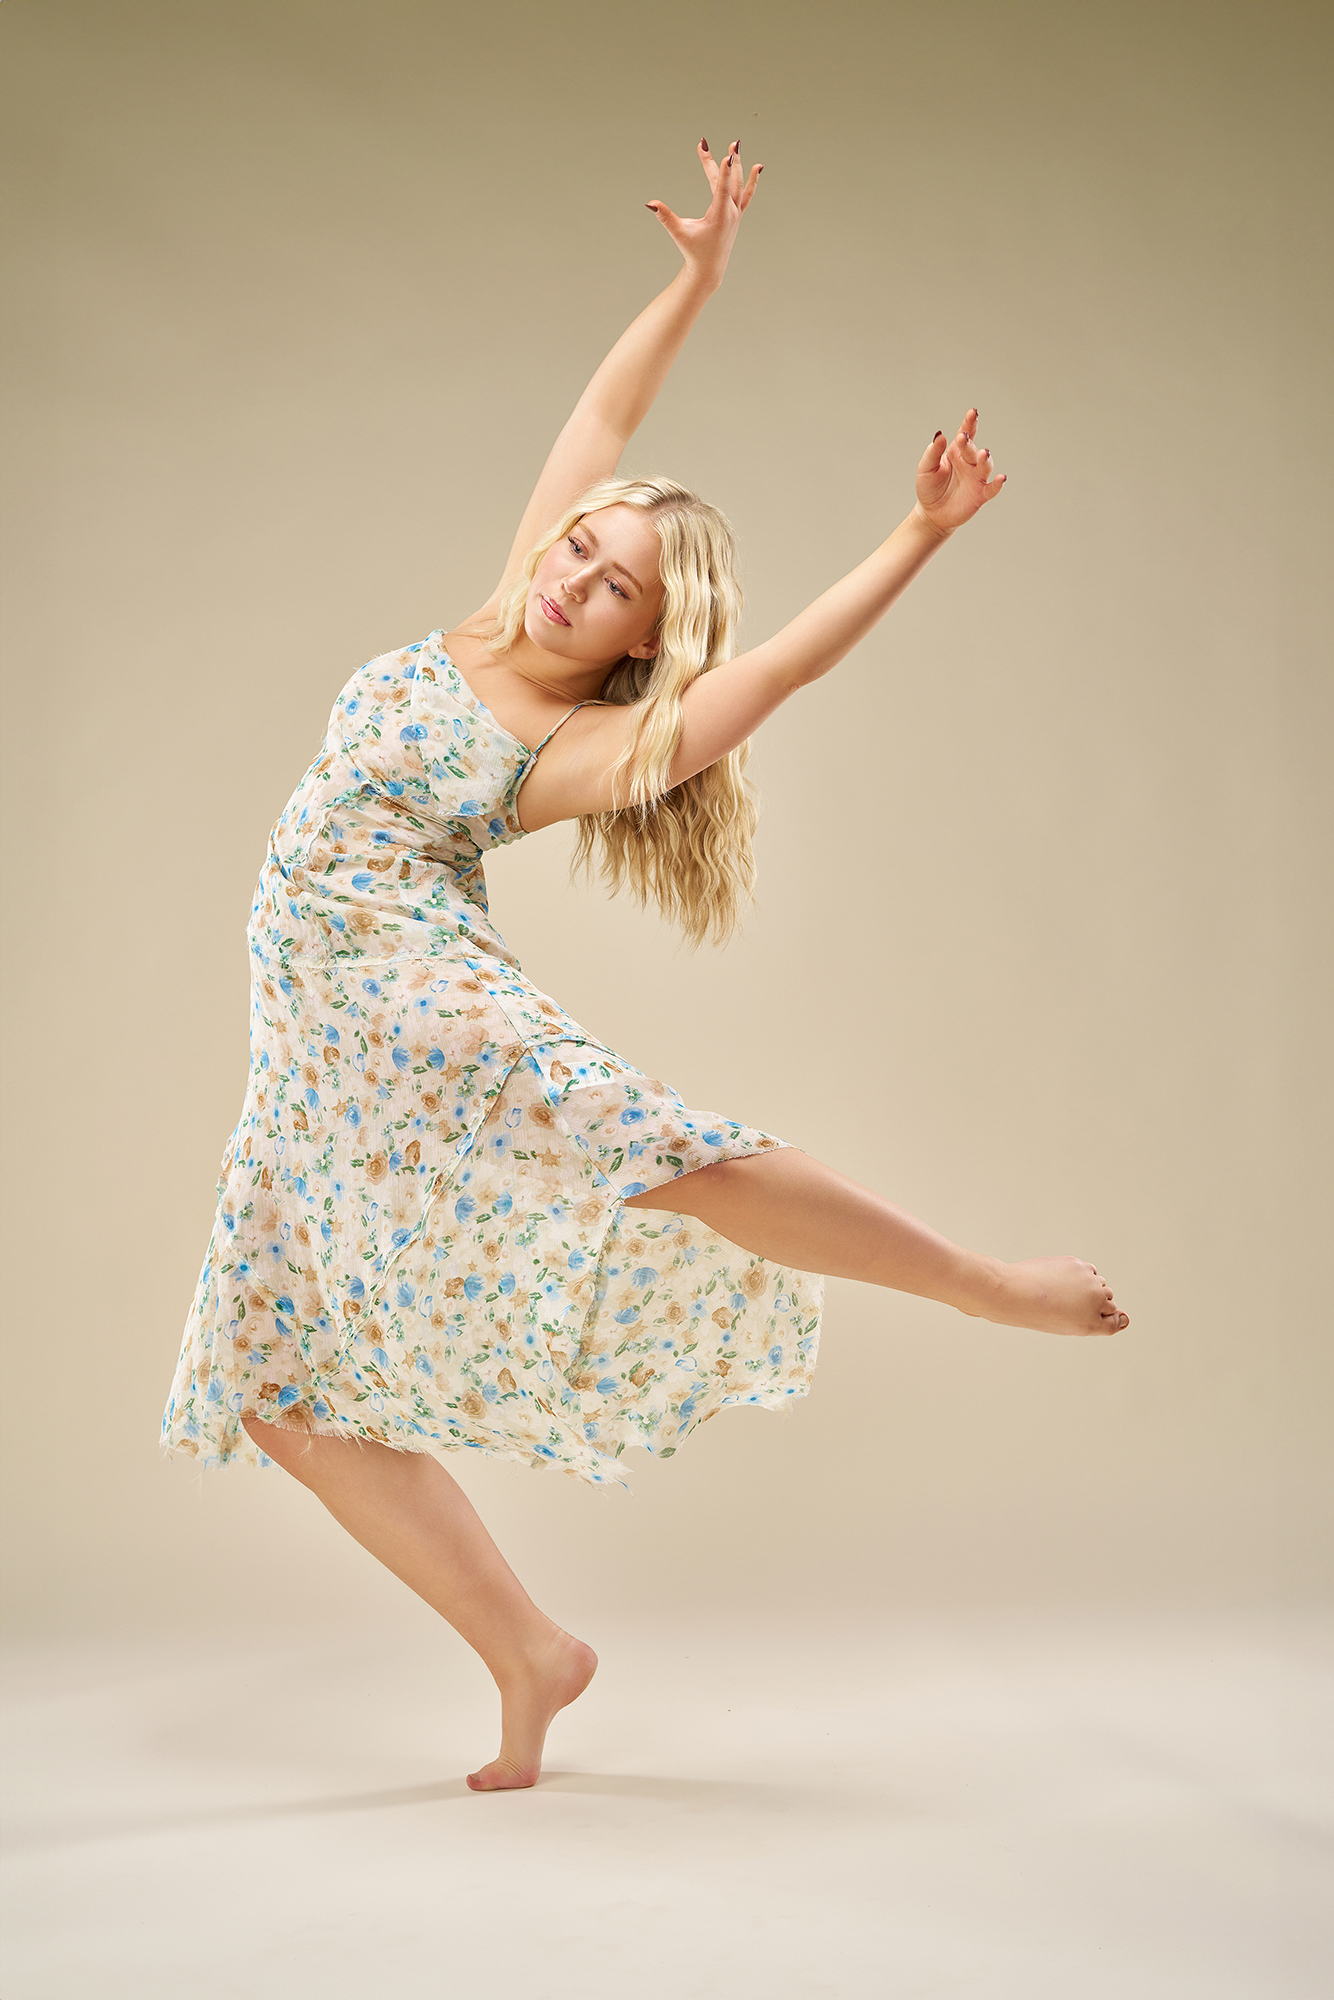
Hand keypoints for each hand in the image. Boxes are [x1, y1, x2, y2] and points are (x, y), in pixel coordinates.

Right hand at [645, 137, 762, 290]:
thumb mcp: (679, 233)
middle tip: (717, 143)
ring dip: (738, 164)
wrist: (709, 268)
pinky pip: (747, 194)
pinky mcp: (737, 214)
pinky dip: (752, 180)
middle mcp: (730, 213)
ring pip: (739, 184)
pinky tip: (758, 166)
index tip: (727, 155)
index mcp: (719, 216)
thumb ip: (665, 217)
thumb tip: (650, 203)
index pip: (722, 189)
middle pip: (728, 181)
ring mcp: (736, 213)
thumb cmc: (693, 251)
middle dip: (722, 161)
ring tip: (736, 144)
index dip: (724, 171)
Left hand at [913, 410, 1005, 535]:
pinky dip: (998, 484)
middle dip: (969, 444)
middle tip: (963, 438)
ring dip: (985, 459)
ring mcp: (976, 479)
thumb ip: (933, 452)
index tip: (972, 412)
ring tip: (983, 453)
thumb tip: (940, 435)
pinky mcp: (980, 495)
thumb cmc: (929, 488)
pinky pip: (992, 488)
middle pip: (973, 449)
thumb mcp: (926, 468)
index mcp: (956, 453)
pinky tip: (1001, 478)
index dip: (970, 423)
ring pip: (985, 466)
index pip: (966, 434)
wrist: (931, 514)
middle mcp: (969, 463)